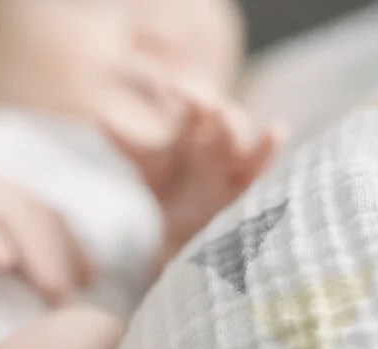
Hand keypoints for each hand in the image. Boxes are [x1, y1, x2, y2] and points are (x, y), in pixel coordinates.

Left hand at [103, 88, 284, 269]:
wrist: (180, 232)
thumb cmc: (167, 190)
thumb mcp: (146, 166)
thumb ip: (126, 143)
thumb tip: (100, 118)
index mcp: (190, 131)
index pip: (190, 105)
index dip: (185, 94)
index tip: (171, 88)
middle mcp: (212, 140)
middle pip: (216, 115)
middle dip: (209, 108)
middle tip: (198, 103)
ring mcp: (230, 159)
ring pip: (238, 134)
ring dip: (232, 125)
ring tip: (223, 118)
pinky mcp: (244, 182)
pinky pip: (261, 161)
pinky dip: (269, 145)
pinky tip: (277, 130)